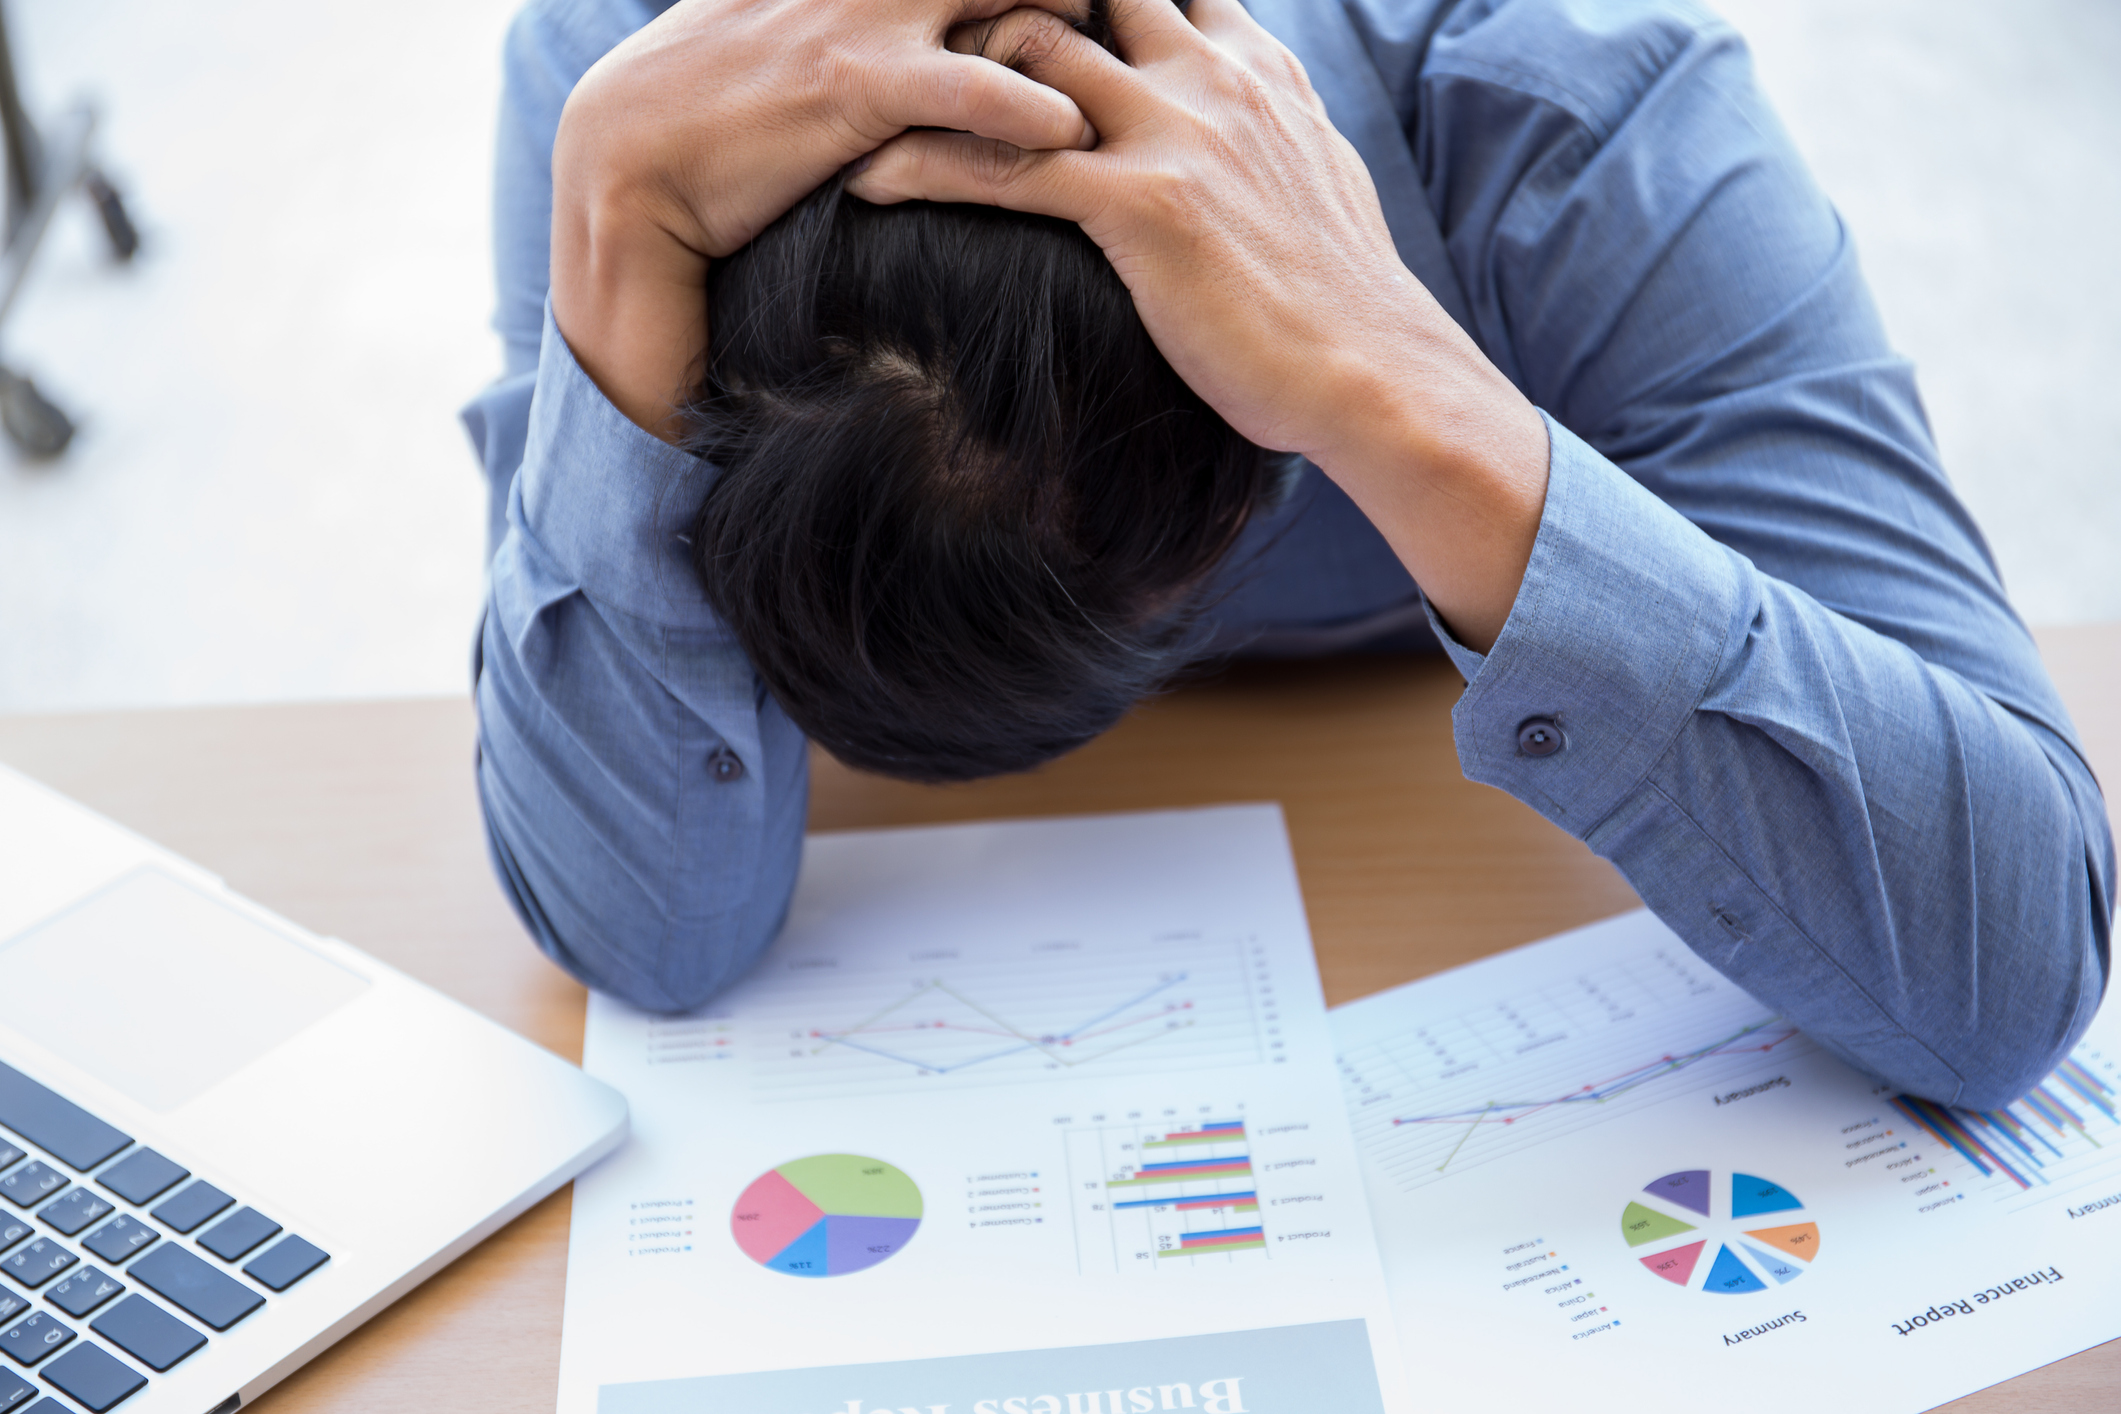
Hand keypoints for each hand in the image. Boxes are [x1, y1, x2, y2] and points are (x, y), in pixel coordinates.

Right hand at [550, 0, 1095, 435]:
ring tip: (1147, 75)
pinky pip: (967, 85)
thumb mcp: (815, 36)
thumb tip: (948, 36)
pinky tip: (1071, 131)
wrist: (635, 160)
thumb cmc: (736, 108)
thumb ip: (891, 26)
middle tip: (1164, 13)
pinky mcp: (858, 86)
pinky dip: (1030, 105)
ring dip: (1083, 31)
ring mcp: (871, 15)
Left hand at [848, 0, 1549, 647]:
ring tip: (876, 98)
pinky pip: (1004, 166)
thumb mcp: (1314, 173)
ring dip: (943, 67)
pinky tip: (868, 179)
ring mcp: (1175, 134)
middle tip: (922, 39)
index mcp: (1251, 64)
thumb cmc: (1340, 296)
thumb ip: (1266, 119)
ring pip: (1029, 49)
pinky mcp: (1140, 207)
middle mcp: (1210, 77)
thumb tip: (1252, 112)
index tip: (1018, 5)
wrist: (1372, 372)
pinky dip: (923, 165)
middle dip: (1001, 0)